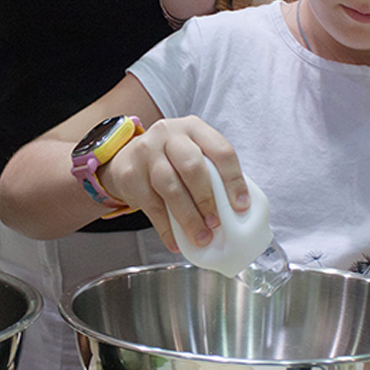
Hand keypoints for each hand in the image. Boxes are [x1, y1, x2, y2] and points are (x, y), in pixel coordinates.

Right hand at [99, 116, 248, 251]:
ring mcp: (146, 152)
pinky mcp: (130, 174)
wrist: (128, 157)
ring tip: (200, 237)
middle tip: (216, 225)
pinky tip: (176, 241)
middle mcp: (169, 135)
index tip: (241, 206)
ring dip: (188, 217)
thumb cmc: (171, 159)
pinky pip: (151, 206)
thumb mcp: (192, 152)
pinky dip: (166, 228)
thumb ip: (212, 172)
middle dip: (207, 200)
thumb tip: (237, 212)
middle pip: (192, 167)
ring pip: (170, 188)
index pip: (220, 151)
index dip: (234, 181)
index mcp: (194, 128)